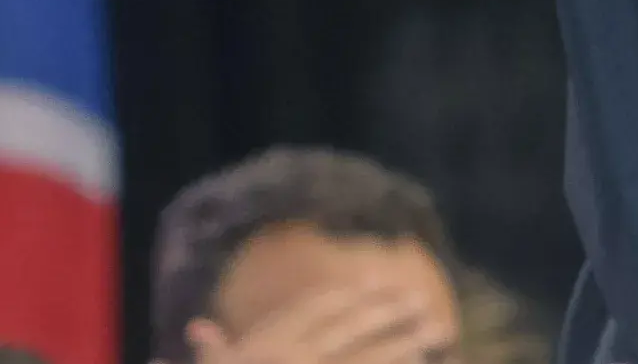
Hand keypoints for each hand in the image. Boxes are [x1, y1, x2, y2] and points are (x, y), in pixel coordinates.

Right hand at [185, 285, 454, 363]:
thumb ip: (210, 352)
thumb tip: (197, 329)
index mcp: (263, 349)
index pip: (311, 313)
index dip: (345, 297)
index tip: (374, 282)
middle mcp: (292, 359)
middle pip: (349, 329)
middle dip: (387, 312)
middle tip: (422, 298)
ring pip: (368, 359)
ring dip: (407, 344)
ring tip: (441, 329)